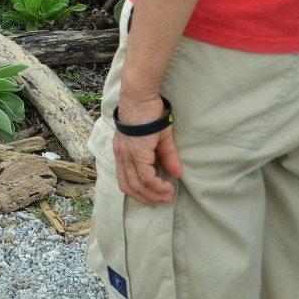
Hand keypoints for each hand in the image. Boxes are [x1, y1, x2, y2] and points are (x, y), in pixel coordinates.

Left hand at [112, 90, 184, 206]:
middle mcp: (121, 156)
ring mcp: (127, 154)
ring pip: (136, 185)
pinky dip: (156, 186)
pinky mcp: (137, 151)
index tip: (157, 197)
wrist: (140, 96)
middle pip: (129, 187)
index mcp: (123, 153)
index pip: (126, 181)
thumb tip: (177, 174)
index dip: (141, 193)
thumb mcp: (160, 138)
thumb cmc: (148, 112)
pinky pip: (145, 176)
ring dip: (153, 195)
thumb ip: (167, 156)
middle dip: (146, 198)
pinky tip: (167, 187)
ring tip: (168, 197)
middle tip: (163, 201)